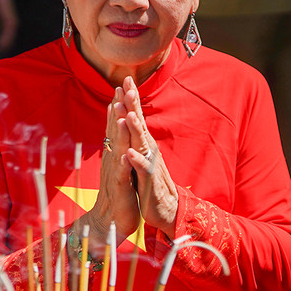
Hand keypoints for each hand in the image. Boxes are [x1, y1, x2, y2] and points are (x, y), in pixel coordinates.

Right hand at [82, 85, 139, 250]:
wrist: (107, 223)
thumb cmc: (116, 196)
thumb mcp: (119, 168)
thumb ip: (117, 149)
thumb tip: (117, 130)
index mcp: (115, 154)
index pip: (116, 126)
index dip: (119, 106)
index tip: (121, 86)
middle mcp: (113, 160)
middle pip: (115, 130)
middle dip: (119, 109)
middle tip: (120, 87)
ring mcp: (116, 173)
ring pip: (117, 148)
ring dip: (119, 130)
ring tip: (121, 111)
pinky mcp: (120, 189)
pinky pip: (122, 173)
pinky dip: (123, 162)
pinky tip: (125, 152)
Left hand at [118, 75, 177, 231]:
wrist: (165, 210)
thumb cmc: (150, 183)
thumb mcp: (141, 158)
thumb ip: (136, 140)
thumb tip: (130, 119)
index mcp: (144, 145)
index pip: (136, 118)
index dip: (130, 100)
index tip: (124, 80)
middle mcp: (149, 151)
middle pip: (140, 124)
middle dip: (133, 105)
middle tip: (127, 85)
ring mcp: (150, 165)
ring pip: (141, 144)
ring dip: (134, 129)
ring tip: (126, 114)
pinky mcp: (149, 182)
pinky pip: (142, 170)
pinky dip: (136, 161)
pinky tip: (129, 152)